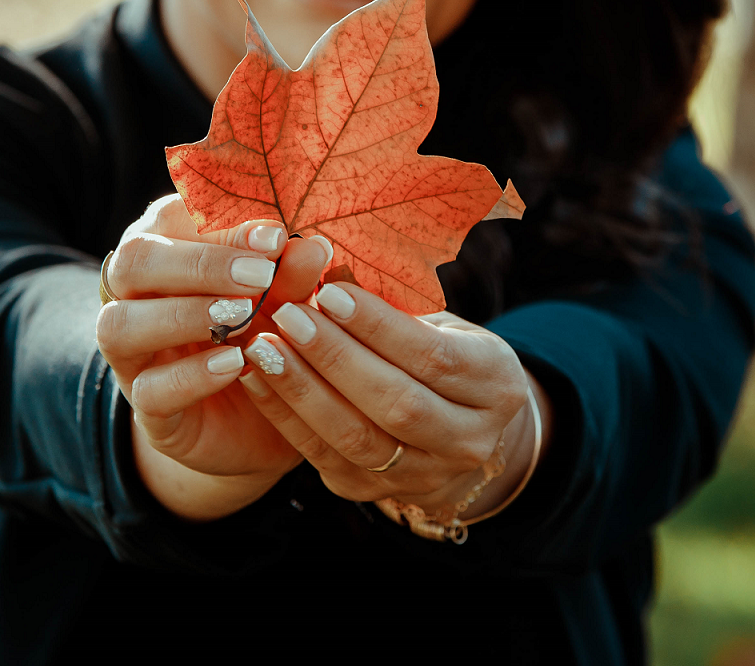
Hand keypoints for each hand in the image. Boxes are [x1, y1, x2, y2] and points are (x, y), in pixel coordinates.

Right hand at [94, 194, 331, 517]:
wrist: (253, 415)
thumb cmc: (263, 328)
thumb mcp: (282, 298)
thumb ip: (290, 274)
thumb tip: (314, 246)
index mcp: (166, 246)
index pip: (170, 217)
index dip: (219, 224)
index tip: (277, 238)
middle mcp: (134, 293)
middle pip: (133, 261)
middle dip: (199, 265)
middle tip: (262, 277)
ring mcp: (129, 351)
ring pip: (120, 324)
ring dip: (185, 316)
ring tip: (243, 318)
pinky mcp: (143, 402)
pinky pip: (148, 388)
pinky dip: (192, 375)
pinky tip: (236, 364)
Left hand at [234, 281, 547, 522]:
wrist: (459, 429)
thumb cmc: (442, 354)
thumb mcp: (440, 323)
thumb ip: (394, 302)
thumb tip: (326, 260)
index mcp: (496, 385)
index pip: (433, 356)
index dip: (377, 326)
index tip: (329, 290)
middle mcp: (470, 440)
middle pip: (397, 403)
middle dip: (336, 358)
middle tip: (288, 315)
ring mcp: (425, 476)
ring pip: (358, 439)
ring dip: (303, 391)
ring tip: (265, 347)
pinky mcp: (376, 494)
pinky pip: (325, 457)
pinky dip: (286, 418)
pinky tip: (257, 380)